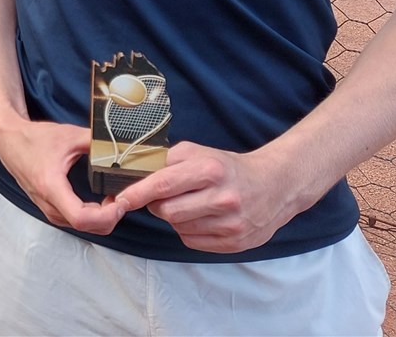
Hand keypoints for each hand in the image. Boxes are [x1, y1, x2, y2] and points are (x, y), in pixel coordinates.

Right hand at [0, 115, 126, 233]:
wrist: (9, 140)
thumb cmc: (34, 137)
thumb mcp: (69, 134)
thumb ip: (96, 141)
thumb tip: (121, 145)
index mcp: (51, 186)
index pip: (82, 219)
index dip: (107, 216)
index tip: (120, 201)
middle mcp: (47, 203)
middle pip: (86, 227)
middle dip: (109, 217)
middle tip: (122, 198)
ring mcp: (46, 208)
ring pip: (80, 228)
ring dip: (101, 218)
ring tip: (113, 199)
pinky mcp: (48, 208)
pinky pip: (73, 222)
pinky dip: (91, 217)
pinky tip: (99, 202)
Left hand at [114, 141, 296, 252]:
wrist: (274, 186)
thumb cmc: (228, 168)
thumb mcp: (200, 153)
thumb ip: (168, 160)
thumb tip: (137, 174)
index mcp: (210, 170)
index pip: (164, 185)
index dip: (138, 193)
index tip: (120, 199)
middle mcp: (223, 198)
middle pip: (168, 211)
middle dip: (158, 205)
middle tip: (164, 197)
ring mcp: (231, 224)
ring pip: (179, 227)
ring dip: (174, 218)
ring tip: (189, 205)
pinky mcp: (236, 243)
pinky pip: (193, 241)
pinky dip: (189, 230)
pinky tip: (200, 218)